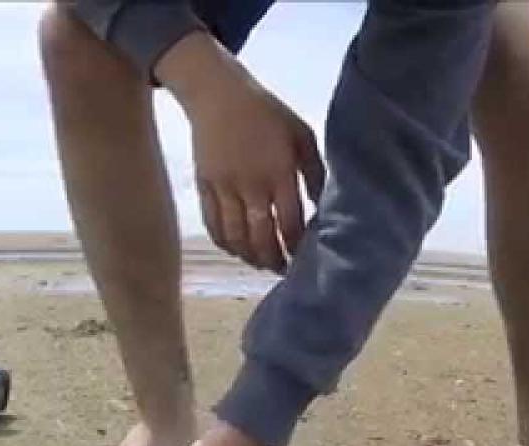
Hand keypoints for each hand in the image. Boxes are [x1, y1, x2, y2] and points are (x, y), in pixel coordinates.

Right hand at [157, 31, 325, 272]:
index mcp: (278, 171)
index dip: (296, 246)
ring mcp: (224, 187)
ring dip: (249, 257)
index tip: (303, 258)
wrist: (216, 92)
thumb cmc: (266, 112)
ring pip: (235, 236)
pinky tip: (236, 250)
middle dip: (274, 260)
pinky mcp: (204, 186)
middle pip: (261, 237)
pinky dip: (225, 243)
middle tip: (283, 271)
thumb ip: (314, 172)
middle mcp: (251, 184)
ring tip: (261, 264)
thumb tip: (324, 207)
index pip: (289, 222)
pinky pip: (213, 224)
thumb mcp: (301, 134)